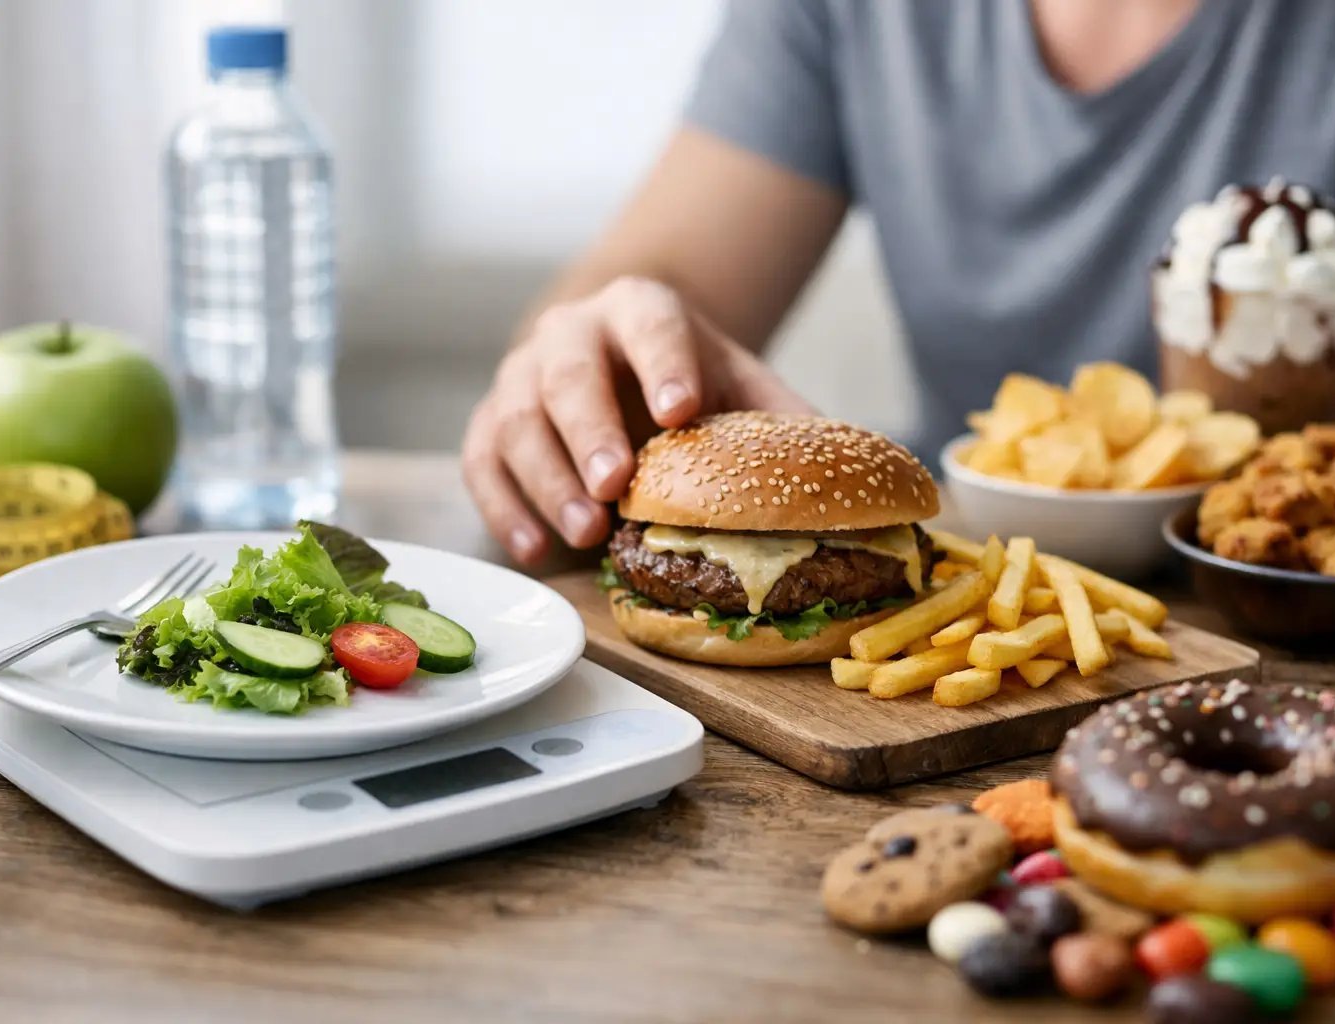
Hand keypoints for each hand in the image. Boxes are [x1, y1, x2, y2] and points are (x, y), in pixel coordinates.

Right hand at [463, 276, 811, 563]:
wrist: (614, 366)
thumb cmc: (686, 385)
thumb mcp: (739, 386)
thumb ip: (781, 424)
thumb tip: (853, 487)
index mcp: (639, 310)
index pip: (650, 324)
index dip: (663, 364)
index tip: (683, 410)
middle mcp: (569, 333)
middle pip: (567, 373)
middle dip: (589, 430)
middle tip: (615, 485)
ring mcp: (519, 376)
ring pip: (515, 420)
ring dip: (547, 480)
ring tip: (584, 533)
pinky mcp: (488, 425)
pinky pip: (481, 464)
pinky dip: (504, 509)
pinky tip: (535, 550)